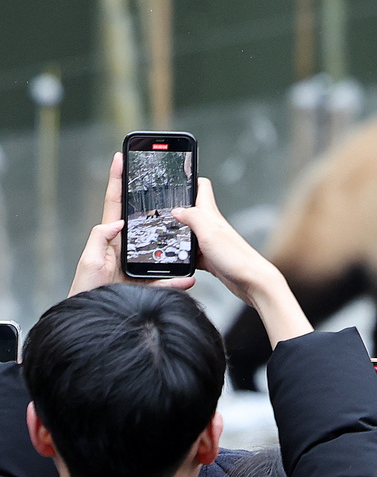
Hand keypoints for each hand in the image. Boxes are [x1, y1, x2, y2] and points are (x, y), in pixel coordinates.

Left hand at [69, 153, 195, 295]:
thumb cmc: (87, 289)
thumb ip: (101, 238)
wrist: (93, 317)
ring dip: (176, 242)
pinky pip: (168, 280)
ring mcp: (138, 264)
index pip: (115, 204)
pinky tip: (188, 280)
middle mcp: (126, 247)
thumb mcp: (90, 260)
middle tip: (163, 180)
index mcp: (110, 238)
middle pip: (143, 218)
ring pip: (162, 248)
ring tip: (189, 228)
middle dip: (154, 199)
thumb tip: (118, 223)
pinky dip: (178, 281)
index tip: (121, 158)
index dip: (117, 180)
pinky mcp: (148, 283)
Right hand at [171, 179, 311, 344]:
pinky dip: (182, 254)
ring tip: (158, 232)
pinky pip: (191, 253)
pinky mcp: (210, 259)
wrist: (253, 283)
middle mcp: (212, 226)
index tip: (176, 171)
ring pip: (187, 233)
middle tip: (155, 206)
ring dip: (175, 232)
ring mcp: (210, 243)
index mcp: (211, 215)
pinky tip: (174, 259)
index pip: (201, 187)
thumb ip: (193, 218)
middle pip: (190, 210)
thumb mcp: (210, 232)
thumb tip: (176, 209)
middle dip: (174, 207)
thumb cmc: (237, 258)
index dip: (189, 178)